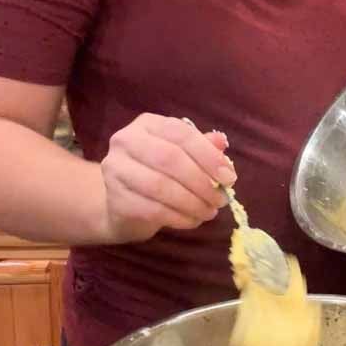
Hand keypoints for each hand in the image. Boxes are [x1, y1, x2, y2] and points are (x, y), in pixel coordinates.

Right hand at [98, 113, 234, 241]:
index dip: (208, 156)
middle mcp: (126, 141)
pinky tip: (192, 221)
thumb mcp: (180, 156)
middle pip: (170, 158)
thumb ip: (200, 147)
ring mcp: (116, 170)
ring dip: (192, 203)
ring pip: (161, 186)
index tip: (229, 177)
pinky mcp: (116, 199)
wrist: (121, 205)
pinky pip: (153, 210)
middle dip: (202, 182)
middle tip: (220, 200)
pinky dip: (179, 217)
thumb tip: (221, 142)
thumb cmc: (157, 174)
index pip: (181, 133)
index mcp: (147, 124)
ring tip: (209, 212)